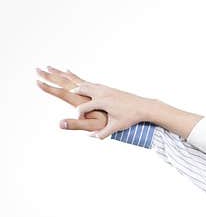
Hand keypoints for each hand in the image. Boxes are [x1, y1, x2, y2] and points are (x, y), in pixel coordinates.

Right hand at [36, 66, 152, 138]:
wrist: (144, 106)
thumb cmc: (130, 118)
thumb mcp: (116, 127)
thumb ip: (103, 133)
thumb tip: (91, 137)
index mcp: (102, 102)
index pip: (83, 109)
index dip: (78, 117)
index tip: (78, 122)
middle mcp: (101, 93)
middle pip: (78, 89)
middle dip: (64, 88)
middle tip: (49, 82)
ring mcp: (105, 88)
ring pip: (84, 84)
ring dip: (71, 82)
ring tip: (60, 78)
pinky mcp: (108, 88)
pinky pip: (91, 83)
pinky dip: (82, 81)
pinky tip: (78, 82)